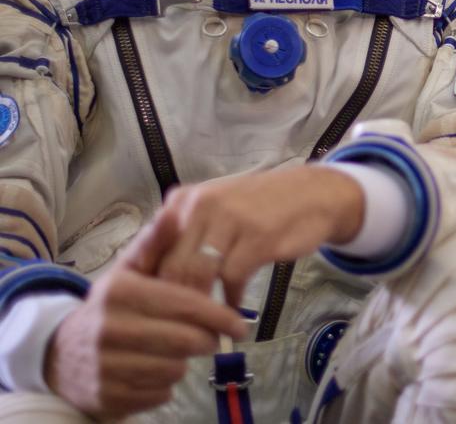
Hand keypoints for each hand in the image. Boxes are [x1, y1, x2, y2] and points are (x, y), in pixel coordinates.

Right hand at [44, 216, 247, 416]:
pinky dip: (165, 384)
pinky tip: (153, 369)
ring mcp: (105, 367)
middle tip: (211, 337)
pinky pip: (160, 394)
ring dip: (184, 361)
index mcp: (119, 292)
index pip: (185, 305)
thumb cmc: (111, 307)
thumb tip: (174, 213)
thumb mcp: (129, 271)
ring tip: (175, 350)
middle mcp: (108, 329)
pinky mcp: (107, 397)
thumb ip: (155, 243)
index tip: (238, 322)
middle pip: (186, 341)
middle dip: (207, 340)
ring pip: (176, 369)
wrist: (61, 354)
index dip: (219, 315)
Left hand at [153, 165, 363, 306]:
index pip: (150, 252)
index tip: (157, 312)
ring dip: (202, 307)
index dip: (151, 287)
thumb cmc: (258, 207)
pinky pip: (232, 279)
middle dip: (175, 304)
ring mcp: (230, 219)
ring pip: (199, 275)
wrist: (312, 194)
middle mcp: (201, 206)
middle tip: (180, 327)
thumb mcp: (214, 212)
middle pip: (171, 267)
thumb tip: (153, 284)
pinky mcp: (257, 237)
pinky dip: (230, 302)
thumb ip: (184, 237)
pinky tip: (233, 310)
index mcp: (182, 201)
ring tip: (206, 325)